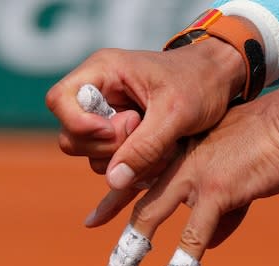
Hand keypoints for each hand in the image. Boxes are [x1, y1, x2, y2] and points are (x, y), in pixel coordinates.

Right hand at [46, 36, 245, 187]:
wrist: (219, 82)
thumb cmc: (199, 83)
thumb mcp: (175, 114)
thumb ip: (144, 147)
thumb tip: (114, 180)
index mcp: (103, 72)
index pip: (59, 100)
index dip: (79, 124)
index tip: (116, 131)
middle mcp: (99, 94)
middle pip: (72, 136)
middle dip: (109, 147)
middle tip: (144, 133)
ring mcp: (109, 116)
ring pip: (93, 154)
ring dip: (127, 160)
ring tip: (162, 146)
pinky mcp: (122, 135)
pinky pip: (113, 161)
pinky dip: (135, 166)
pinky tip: (160, 156)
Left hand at [94, 72, 278, 265]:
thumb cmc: (267, 140)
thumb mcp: (235, 167)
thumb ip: (220, 206)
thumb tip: (210, 243)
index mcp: (181, 149)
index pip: (139, 176)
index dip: (114, 200)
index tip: (94, 219)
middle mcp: (179, 159)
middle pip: (137, 198)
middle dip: (119, 233)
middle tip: (106, 263)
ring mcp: (194, 172)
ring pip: (151, 215)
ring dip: (132, 249)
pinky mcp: (217, 189)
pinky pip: (194, 233)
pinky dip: (182, 262)